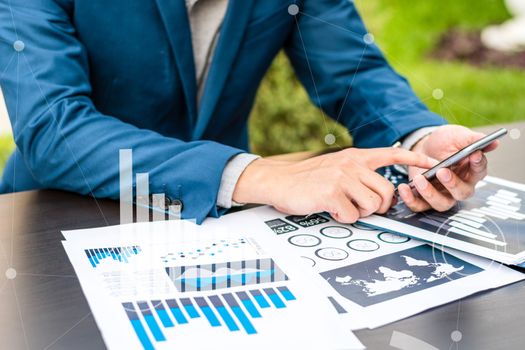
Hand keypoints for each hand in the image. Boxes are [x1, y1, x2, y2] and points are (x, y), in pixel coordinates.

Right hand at [233, 147, 435, 222]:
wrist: (278, 181)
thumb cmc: (306, 179)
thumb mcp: (334, 167)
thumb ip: (356, 174)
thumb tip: (378, 194)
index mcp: (354, 156)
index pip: (391, 154)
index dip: (413, 160)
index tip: (430, 164)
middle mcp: (351, 164)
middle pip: (386, 191)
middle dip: (378, 206)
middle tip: (361, 207)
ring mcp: (342, 177)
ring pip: (373, 204)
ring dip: (359, 212)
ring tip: (342, 207)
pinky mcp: (333, 193)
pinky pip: (352, 215)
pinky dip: (342, 218)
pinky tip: (329, 209)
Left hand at [398, 124, 498, 211]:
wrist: (423, 146)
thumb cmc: (444, 143)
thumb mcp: (457, 136)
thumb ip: (472, 139)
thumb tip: (493, 142)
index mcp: (472, 171)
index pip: (479, 171)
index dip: (478, 164)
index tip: (473, 155)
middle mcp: (459, 187)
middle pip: (462, 193)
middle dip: (452, 183)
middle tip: (442, 171)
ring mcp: (442, 195)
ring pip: (441, 203)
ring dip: (430, 193)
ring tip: (419, 178)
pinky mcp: (424, 198)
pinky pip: (419, 206)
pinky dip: (411, 199)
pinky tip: (403, 188)